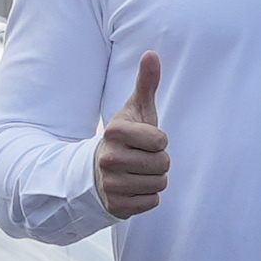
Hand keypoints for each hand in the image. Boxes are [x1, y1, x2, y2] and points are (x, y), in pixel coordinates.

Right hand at [93, 52, 167, 222]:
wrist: (98, 170)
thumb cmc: (125, 137)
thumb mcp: (135, 110)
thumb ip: (146, 83)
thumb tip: (152, 53)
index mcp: (114, 132)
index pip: (161, 141)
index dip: (158, 141)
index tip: (143, 140)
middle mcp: (109, 158)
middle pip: (162, 164)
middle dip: (158, 162)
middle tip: (141, 158)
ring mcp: (111, 184)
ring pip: (159, 184)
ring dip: (154, 179)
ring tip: (137, 172)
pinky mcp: (116, 206)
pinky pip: (151, 202)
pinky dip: (147, 197)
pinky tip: (133, 188)